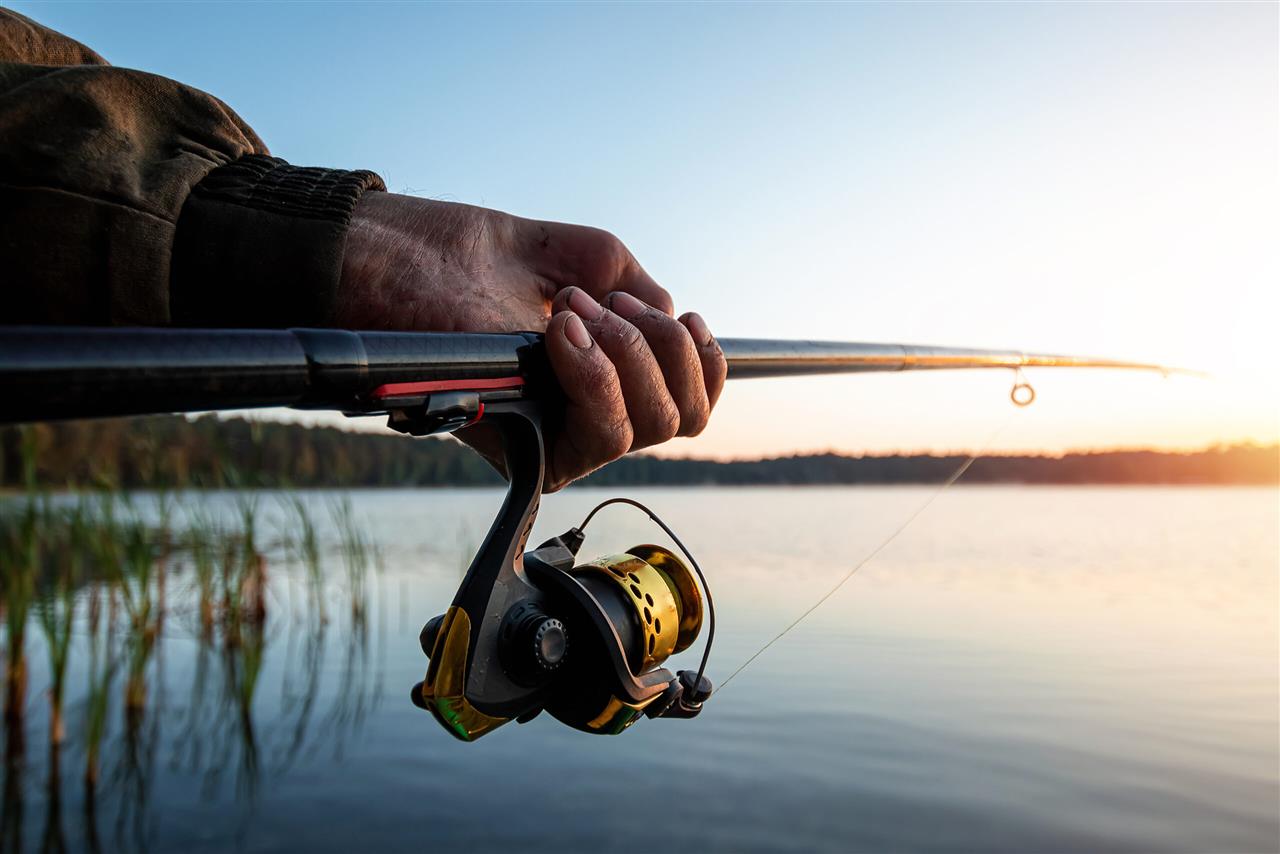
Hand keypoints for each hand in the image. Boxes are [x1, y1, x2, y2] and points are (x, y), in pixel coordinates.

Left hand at [338, 192, 725, 490]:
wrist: (390, 259)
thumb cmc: (468, 257)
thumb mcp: (582, 256)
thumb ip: (641, 290)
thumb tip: (676, 328)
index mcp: (603, 379)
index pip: (691, 402)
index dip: (702, 357)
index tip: (675, 310)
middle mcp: (586, 417)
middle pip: (682, 417)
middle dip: (660, 344)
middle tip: (597, 299)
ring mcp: (559, 438)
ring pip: (650, 426)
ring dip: (627, 352)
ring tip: (571, 308)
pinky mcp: (529, 451)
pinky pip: (602, 433)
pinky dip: (596, 373)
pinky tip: (562, 329)